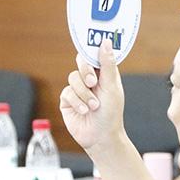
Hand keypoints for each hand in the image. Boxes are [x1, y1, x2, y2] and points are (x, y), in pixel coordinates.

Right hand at [60, 38, 125, 152]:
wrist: (101, 137)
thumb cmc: (111, 113)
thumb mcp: (111, 86)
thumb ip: (107, 64)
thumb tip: (106, 42)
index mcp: (103, 74)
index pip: (94, 55)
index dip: (92, 50)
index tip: (92, 46)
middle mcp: (90, 79)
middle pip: (80, 62)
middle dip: (86, 72)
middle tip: (93, 83)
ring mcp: (77, 89)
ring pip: (73, 78)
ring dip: (84, 93)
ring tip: (94, 106)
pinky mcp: (67, 100)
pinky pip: (67, 93)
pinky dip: (77, 102)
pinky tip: (85, 111)